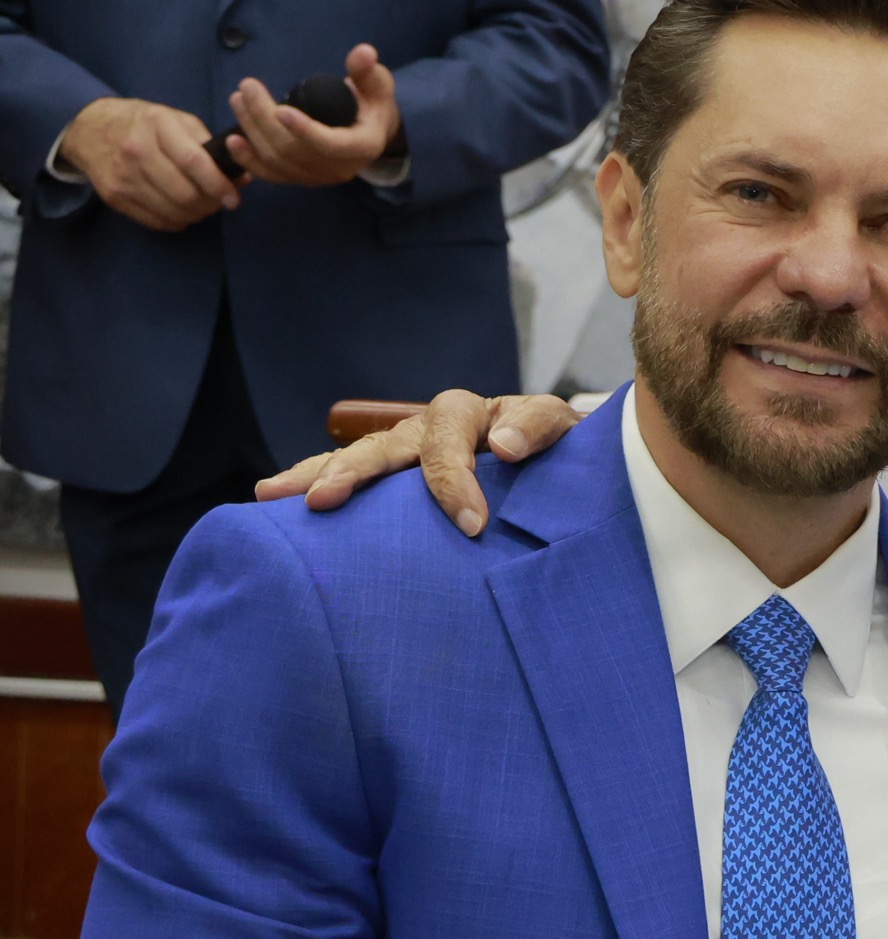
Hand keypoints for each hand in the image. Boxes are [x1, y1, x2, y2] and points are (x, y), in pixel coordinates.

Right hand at [59, 95, 238, 230]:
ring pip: (172, 211)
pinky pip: (154, 221)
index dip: (219, 185)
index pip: (193, 162)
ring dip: (195, 214)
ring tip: (201, 205)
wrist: (90, 128)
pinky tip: (180, 211)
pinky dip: (175, 221)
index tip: (234, 199)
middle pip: (184, 193)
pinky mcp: (113, 196)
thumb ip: (208, 145)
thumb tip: (241, 177)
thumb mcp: (176, 120)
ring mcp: (122, 176)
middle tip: (218, 202)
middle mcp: (136, 150)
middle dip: (210, 204)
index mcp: (157, 125)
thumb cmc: (144, 124)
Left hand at [226, 43, 402, 187]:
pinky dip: (249, 160)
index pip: (331, 145)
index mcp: (361, 147)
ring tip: (237, 99)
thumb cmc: (372, 103)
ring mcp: (318, 177)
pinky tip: (232, 140)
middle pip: (294, 151)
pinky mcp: (300, 178)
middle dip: (265, 119)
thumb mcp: (376, 84)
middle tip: (247, 87)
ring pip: (277, 160)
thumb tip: (364, 52)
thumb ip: (367, 70)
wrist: (371, 132)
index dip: (305, 131)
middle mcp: (339, 168)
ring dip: (252, 131)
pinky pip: (271, 174)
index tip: (280, 109)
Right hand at [256, 388, 581, 536]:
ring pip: (357, 458)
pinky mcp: (399, 475)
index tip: (471, 523)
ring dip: (318, 475)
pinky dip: (317, 483)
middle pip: (385, 444)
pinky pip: (354, 476)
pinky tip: (276, 502)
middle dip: (354, 471)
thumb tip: (501, 444)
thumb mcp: (565, 434)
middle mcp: (430, 428)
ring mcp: (407, 450)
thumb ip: (540, 430)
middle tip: (326, 499)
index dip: (453, 478)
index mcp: (470, 415)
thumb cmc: (562, 451)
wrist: (563, 457)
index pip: (449, 438)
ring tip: (272, 494)